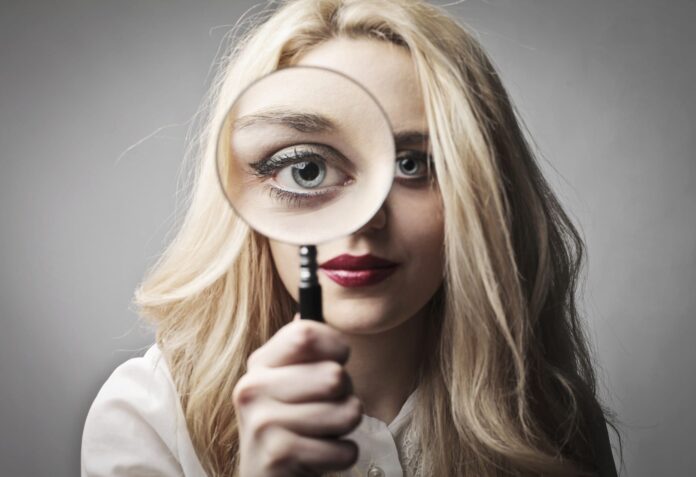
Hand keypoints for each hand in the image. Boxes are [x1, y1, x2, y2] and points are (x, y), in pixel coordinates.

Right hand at [233, 315, 361, 476]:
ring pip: (347, 413)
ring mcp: (262, 423)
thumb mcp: (291, 379)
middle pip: (334, 375)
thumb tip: (327, 274)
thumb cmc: (291, 423)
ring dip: (346, 427)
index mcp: (260, 363)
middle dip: (346, 395)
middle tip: (327, 407)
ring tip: (323, 432)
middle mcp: (252, 387)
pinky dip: (342, 455)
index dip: (337, 345)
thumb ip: (306, 340)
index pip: (307, 333)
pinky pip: (344, 448)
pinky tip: (319, 456)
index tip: (340, 358)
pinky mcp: (277, 455)